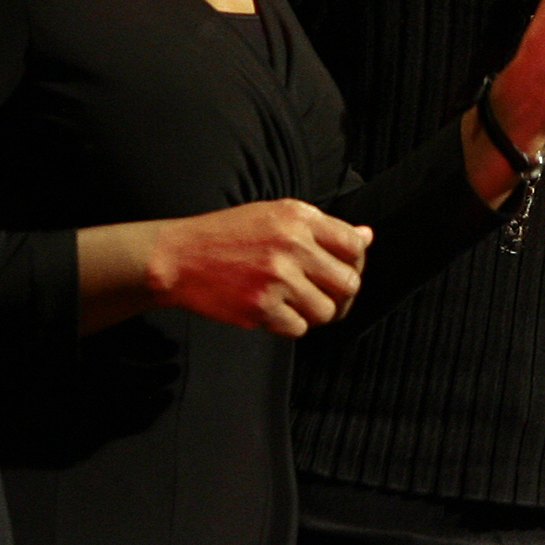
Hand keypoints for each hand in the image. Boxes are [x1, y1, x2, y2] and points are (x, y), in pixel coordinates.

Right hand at [147, 198, 369, 336]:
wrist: (179, 257)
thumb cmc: (227, 235)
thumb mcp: (275, 215)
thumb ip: (323, 228)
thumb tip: (366, 236)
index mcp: (298, 218)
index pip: (354, 245)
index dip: (356, 262)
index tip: (343, 269)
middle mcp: (291, 246)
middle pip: (348, 283)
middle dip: (342, 294)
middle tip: (326, 293)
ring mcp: (276, 279)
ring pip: (327, 311)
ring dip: (317, 312)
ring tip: (297, 302)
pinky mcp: (261, 308)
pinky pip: (300, 328)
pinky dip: (292, 324)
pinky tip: (276, 309)